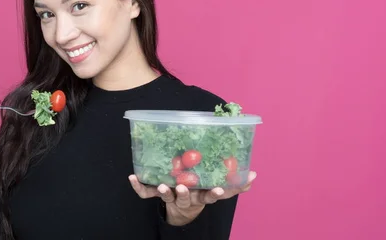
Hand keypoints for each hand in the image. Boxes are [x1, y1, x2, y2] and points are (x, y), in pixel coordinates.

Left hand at [128, 171, 256, 225]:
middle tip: (183, 188)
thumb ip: (236, 184)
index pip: (211, 196)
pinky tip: (132, 177)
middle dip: (184, 194)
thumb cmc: (201, 191)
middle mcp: (187, 197)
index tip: (219, 189)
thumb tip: (254, 176)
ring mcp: (171, 196)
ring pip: (167, 196)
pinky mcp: (157, 193)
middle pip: (186, 198)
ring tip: (163, 184)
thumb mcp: (218, 188)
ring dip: (164, 191)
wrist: (181, 210)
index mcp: (201, 195)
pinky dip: (138, 186)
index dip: (215, 193)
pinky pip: (146, 192)